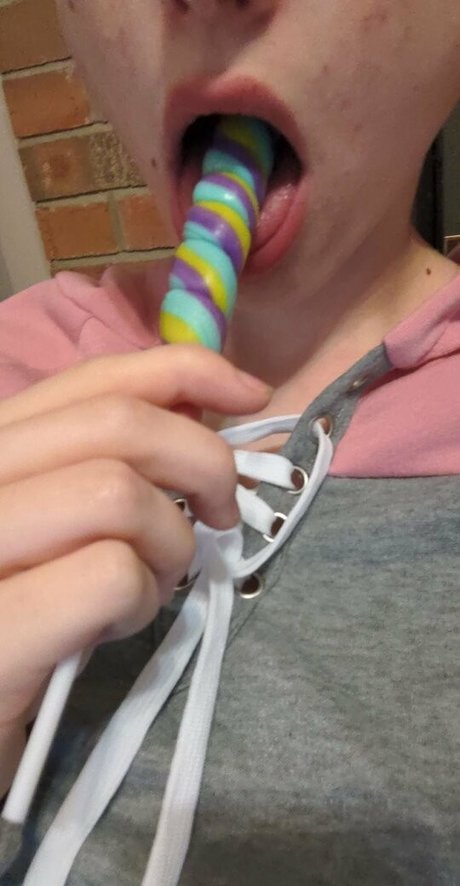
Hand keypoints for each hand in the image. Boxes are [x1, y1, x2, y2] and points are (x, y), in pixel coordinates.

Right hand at [0, 345, 270, 792]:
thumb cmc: (23, 612)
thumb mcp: (58, 521)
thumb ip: (104, 458)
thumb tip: (201, 406)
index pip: (91, 378)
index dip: (185, 372)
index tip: (251, 395)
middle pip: (116, 425)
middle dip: (202, 462)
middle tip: (220, 515)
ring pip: (118, 494)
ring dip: (168, 546)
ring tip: (148, 585)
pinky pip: (110, 574)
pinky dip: (141, 598)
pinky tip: (116, 624)